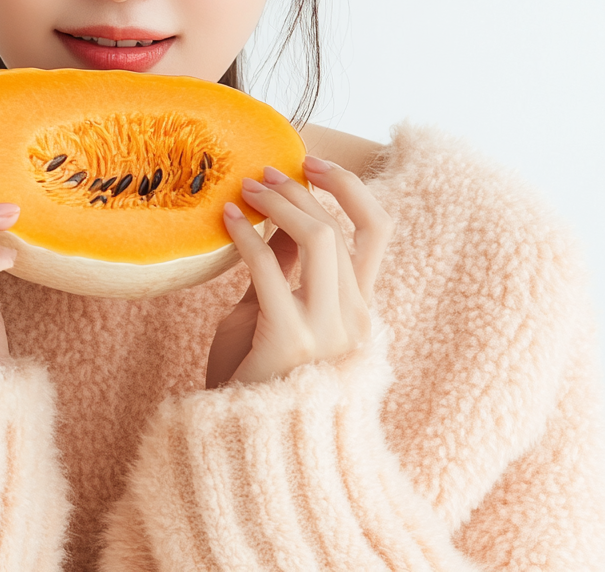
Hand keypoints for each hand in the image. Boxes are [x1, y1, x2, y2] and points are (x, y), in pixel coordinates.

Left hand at [205, 155, 393, 388]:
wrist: (237, 440)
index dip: (350, 188)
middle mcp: (353, 319)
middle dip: (297, 190)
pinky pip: (270, 266)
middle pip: (337, 228)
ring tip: (245, 189)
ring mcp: (326, 331)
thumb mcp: (274, 307)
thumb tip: (284, 210)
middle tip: (260, 174)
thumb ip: (286, 264)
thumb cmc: (253, 373)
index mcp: (358, 309)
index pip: (377, 231)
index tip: (312, 163)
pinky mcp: (289, 339)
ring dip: (278, 203)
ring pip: (318, 238)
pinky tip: (227, 218)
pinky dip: (246, 233)